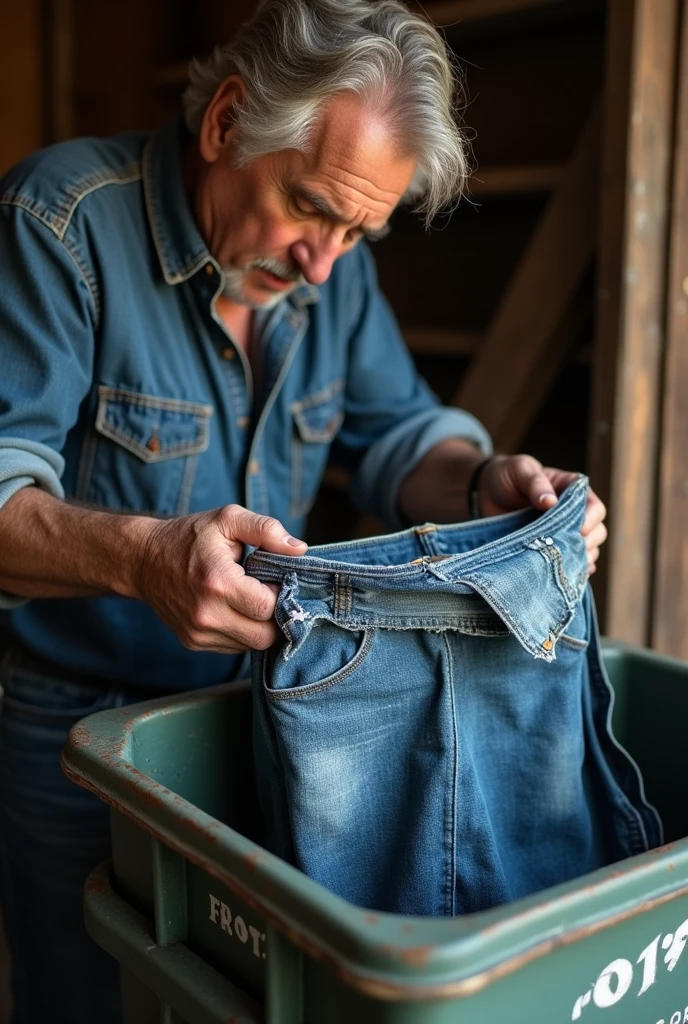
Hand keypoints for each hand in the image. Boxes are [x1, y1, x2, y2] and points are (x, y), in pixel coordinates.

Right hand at [134, 505, 307, 653]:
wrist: (143, 560)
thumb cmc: (189, 537)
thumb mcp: (228, 519)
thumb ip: (266, 530)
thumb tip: (299, 549)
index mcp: (217, 582)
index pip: (269, 607)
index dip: (280, 594)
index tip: (274, 579)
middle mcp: (206, 614)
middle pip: (265, 636)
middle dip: (275, 617)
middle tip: (268, 593)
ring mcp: (198, 633)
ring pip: (251, 646)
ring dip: (259, 626)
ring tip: (249, 599)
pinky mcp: (194, 642)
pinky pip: (234, 647)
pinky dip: (242, 632)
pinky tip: (235, 609)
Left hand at [477, 455, 606, 575]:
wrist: (484, 493)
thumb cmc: (507, 475)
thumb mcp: (520, 469)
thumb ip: (535, 482)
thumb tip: (550, 501)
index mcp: (571, 490)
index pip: (594, 507)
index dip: (591, 519)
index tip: (580, 530)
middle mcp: (572, 514)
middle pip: (596, 532)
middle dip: (588, 543)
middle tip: (570, 550)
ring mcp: (562, 533)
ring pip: (586, 550)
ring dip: (579, 559)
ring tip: (565, 564)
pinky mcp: (549, 549)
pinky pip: (569, 564)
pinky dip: (570, 570)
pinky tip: (563, 573)